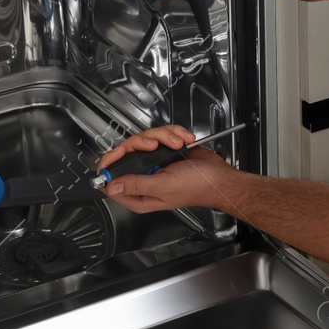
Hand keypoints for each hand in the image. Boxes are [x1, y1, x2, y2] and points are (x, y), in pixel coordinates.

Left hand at [97, 126, 240, 213]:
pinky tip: (184, 141)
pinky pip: (160, 134)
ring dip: (163, 137)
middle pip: (126, 152)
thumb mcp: (163, 186)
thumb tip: (111, 185)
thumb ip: (136, 184)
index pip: (110, 180)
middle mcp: (143, 178)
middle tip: (155, 145)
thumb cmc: (197, 187)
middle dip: (143, 142)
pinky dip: (174, 134)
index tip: (122, 152)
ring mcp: (154, 163)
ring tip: (177, 144)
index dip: (112, 163)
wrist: (218, 175)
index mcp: (139, 194)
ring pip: (144, 139)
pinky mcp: (164, 151)